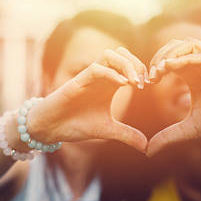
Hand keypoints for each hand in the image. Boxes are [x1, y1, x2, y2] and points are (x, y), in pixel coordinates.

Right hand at [27, 47, 148, 151]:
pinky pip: (96, 68)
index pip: (129, 63)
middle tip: (143, 82)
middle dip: (136, 63)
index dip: (141, 70)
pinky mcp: (77, 82)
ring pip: (109, 54)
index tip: (148, 84)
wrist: (51, 128)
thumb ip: (127, 135)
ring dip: (125, 65)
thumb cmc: (77, 124)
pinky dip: (111, 73)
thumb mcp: (108, 131)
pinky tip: (122, 85)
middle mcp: (100, 77)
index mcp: (109, 84)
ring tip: (134, 82)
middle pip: (121, 53)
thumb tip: (147, 147)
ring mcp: (89, 78)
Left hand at [146, 38, 200, 155]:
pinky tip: (175, 67)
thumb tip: (147, 151)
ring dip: (172, 53)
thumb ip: (169, 136)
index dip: (154, 67)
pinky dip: (188, 57)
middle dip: (159, 57)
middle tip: (151, 75)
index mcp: (193, 76)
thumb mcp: (193, 129)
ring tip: (161, 69)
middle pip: (174, 47)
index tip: (146, 83)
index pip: (168, 60)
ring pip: (189, 44)